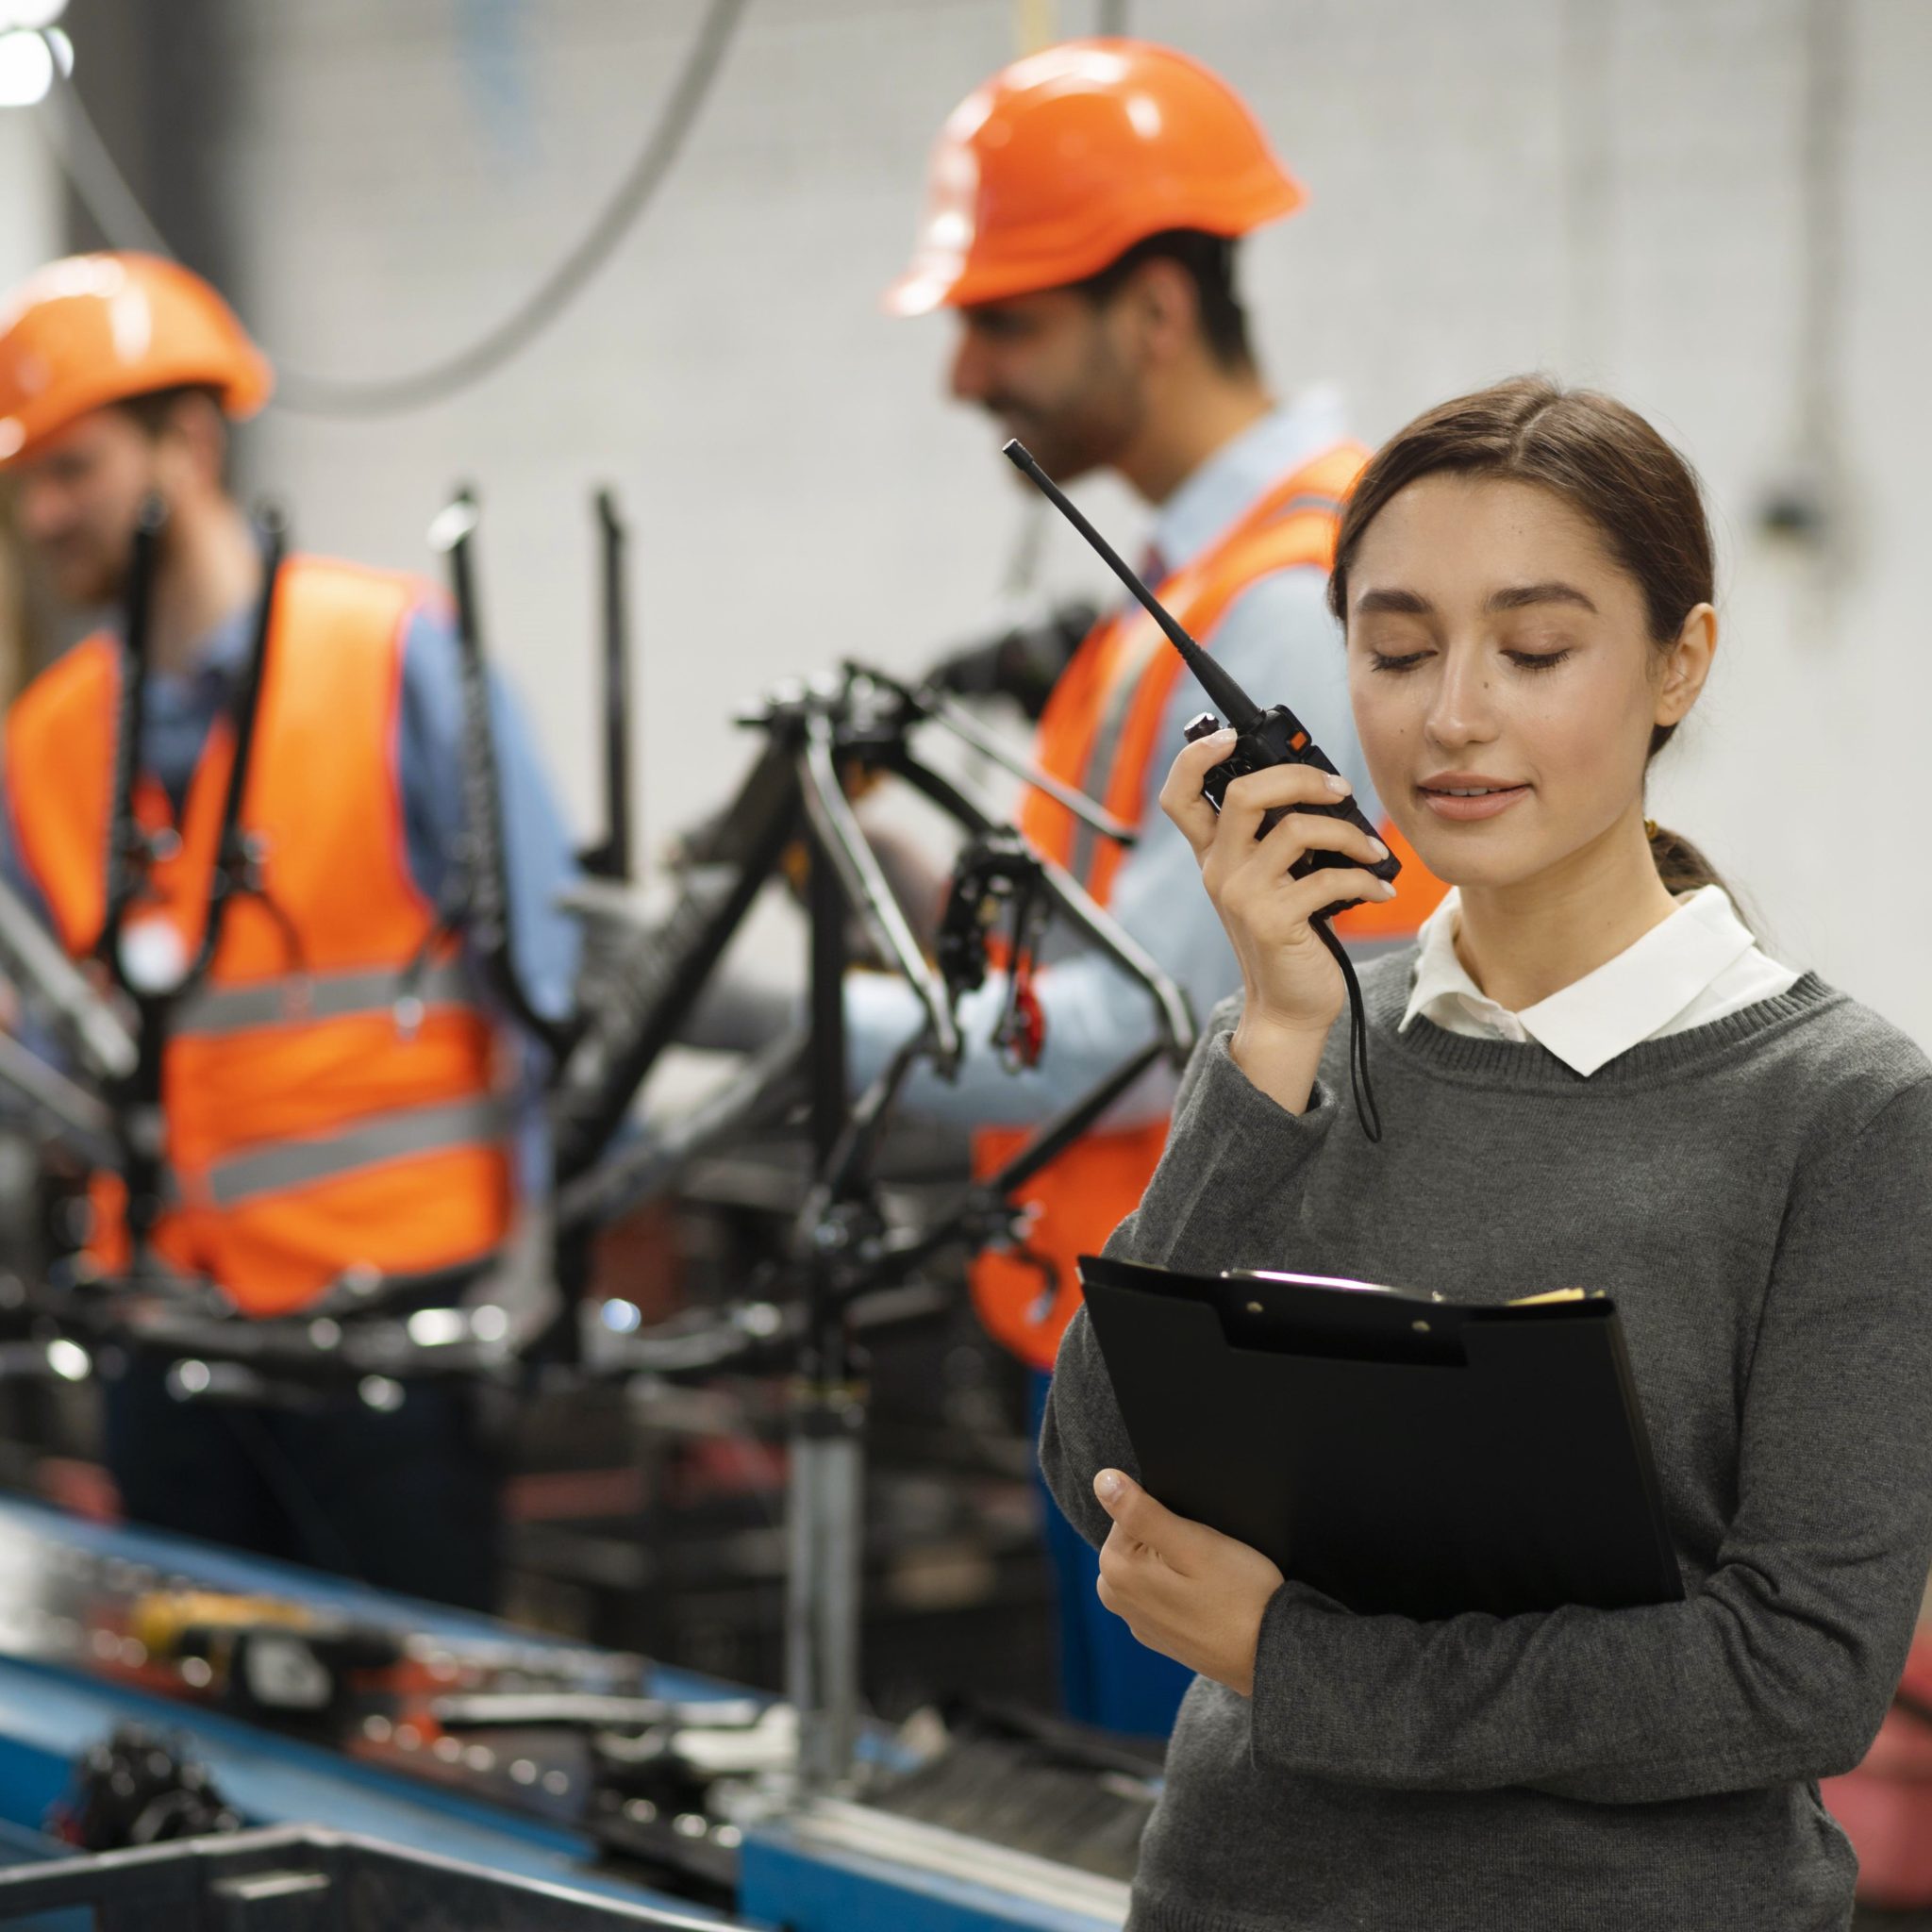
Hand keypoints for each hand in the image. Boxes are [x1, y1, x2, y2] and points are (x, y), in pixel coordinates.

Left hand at [1092, 1467, 1284, 1697]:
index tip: (1196, 1539)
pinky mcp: (1158, 1634)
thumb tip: (1103, 1481)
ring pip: (1151, 1564)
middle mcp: (1116, 1598)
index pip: (1131, 1512)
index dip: (1169, 1515)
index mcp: (1115, 1571)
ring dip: (1177, 1563)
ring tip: (1209, 1581)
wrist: (1272, 1655)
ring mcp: (1137, 1620)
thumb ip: (1141, 1512)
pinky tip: (1208, 1600)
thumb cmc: (1239, 1595)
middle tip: (1206, 1560)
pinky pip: (1162, 1592)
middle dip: (1170, 1540)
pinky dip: (1182, 1588)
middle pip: (1137, 1538)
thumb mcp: (1193, 1543)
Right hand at [1159, 731, 1395, 1039]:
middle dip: (1299, 777)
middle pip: (1243, 793)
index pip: (1181, 795)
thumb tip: (1326, 790)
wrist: (1288, 1007)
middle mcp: (1219, 871)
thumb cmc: (1289, 938)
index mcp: (1214, 855)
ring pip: (1295, 829)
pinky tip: (1380, 888)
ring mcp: (1243, 896)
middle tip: (1338, 789)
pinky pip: (1327, 878)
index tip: (1229, 735)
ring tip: (1372, 850)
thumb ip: (1279, 839)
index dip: (1196, 756)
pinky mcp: (1273, 921)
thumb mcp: (1273, 882)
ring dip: (1348, 832)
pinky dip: (1364, 878)